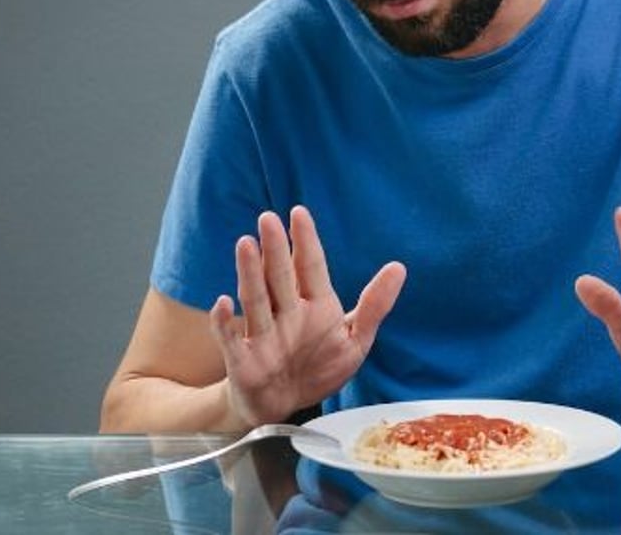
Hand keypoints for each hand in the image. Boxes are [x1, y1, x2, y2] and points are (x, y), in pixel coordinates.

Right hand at [208, 206, 405, 427]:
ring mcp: (262, 334)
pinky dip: (223, 322)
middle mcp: (286, 313)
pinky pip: (230, 338)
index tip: (299, 213)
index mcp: (316, 305)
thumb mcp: (355, 340)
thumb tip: (399, 267)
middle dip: (275, 248)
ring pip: (255, 298)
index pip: (310, 266)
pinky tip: (221, 304)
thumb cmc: (319, 368)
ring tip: (245, 244)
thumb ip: (375, 305)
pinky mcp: (243, 359)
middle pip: (279, 276)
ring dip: (249, 273)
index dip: (305, 241)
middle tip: (268, 219)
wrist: (286, 407)